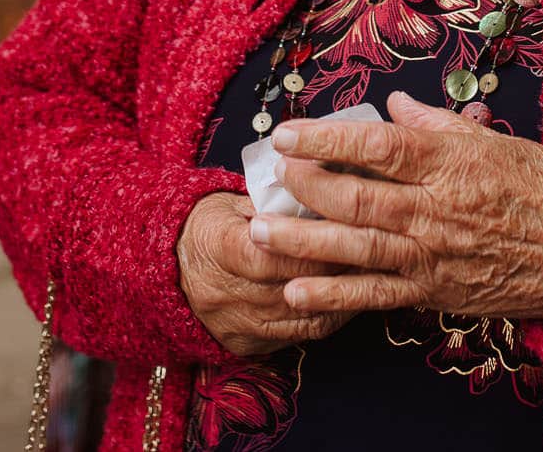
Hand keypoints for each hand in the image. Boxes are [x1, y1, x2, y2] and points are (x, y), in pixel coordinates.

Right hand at [177, 193, 354, 356]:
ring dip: (338, 298)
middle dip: (335, 271)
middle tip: (372, 251)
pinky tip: (348, 299)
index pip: (269, 255)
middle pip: (290, 288)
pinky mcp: (245, 345)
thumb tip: (322, 195)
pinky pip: (297, 337)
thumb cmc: (210, 224)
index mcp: (217, 248)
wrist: (170, 266)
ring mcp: (235, 325)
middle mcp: (223, 293)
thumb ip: (274, 203)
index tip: (346, 230)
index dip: (310, 247)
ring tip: (371, 276)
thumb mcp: (232, 201)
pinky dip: (326, 317)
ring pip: (300, 319)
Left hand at [249, 91, 542, 319]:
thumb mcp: (490, 141)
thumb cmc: (541, 187)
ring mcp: (432, 254)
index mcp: (448, 163)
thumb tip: (394, 103)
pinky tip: (296, 292)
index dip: (326, 139)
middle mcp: (435, 209)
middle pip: (358, 198)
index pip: (376, 146)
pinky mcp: (434, 291)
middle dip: (307, 189)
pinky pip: (377, 295)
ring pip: (358, 248)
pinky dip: (335, 296)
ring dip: (305, 243)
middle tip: (271, 179)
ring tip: (261, 233)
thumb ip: (434, 124)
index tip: (287, 133)